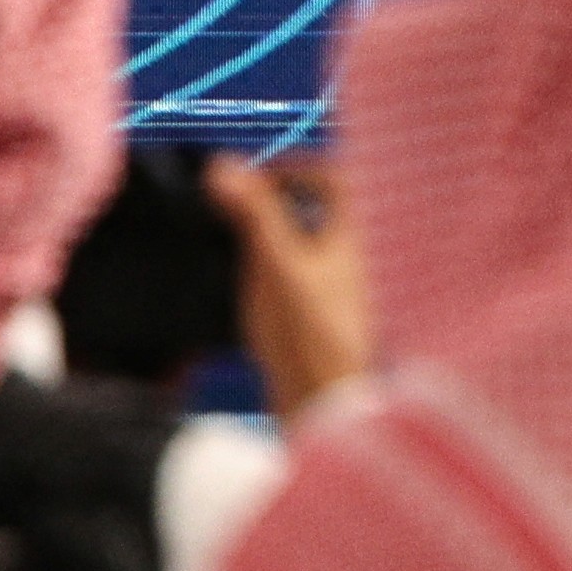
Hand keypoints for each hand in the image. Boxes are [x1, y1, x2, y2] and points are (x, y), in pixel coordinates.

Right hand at [209, 151, 373, 416]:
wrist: (323, 404)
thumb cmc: (311, 330)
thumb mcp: (280, 261)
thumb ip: (256, 213)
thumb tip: (224, 165)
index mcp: (348, 234)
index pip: (334, 178)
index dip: (295, 166)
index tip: (252, 173)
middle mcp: (342, 256)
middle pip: (312, 209)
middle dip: (271, 199)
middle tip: (228, 199)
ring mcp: (325, 288)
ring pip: (296, 244)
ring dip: (262, 233)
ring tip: (223, 232)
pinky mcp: (305, 318)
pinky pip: (284, 278)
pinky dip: (259, 267)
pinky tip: (233, 277)